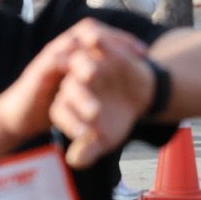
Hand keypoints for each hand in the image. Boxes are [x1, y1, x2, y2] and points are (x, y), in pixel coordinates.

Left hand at [47, 24, 155, 167]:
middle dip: (81, 98)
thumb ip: (88, 150)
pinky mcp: (100, 46)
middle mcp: (71, 81)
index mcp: (65, 103)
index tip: (86, 135)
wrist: (138, 95)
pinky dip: (99, 39)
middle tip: (96, 112)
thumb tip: (74, 161)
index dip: (71, 123)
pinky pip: (95, 38)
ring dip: (84, 66)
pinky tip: (98, 41)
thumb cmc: (116, 119)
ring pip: (79, 62)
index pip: (61, 111)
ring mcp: (85, 61)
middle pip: (70, 87)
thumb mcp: (104, 139)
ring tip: (93, 73)